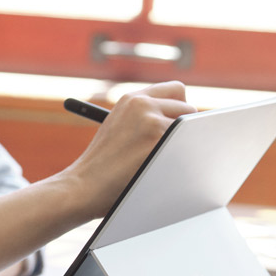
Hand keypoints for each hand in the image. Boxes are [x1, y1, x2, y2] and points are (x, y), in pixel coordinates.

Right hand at [61, 81, 195, 219]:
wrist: (84, 186)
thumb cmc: (101, 166)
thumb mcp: (118, 127)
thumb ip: (144, 118)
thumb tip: (181, 123)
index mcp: (131, 98)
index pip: (176, 90)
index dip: (180, 109)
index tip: (179, 124)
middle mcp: (141, 103)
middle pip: (189, 107)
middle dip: (186, 129)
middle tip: (174, 148)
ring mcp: (151, 120)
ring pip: (191, 128)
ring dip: (184, 145)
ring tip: (162, 162)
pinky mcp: (158, 139)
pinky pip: (188, 146)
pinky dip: (182, 159)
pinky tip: (164, 170)